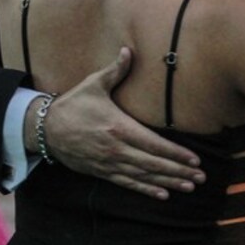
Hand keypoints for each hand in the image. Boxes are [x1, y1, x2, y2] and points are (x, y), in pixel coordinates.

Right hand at [34, 47, 204, 198]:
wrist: (43, 129)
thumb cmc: (73, 104)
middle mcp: (116, 149)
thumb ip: (115, 70)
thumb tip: (128, 50)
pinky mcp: (101, 171)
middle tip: (200, 176)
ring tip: (189, 186)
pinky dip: (146, 190)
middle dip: (179, 170)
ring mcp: (109, 163)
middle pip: (154, 163)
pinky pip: (127, 183)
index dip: (176, 153)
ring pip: (144, 176)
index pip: (154, 144)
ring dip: (168, 182)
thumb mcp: (93, 84)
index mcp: (119, 127)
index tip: (195, 159)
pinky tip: (163, 195)